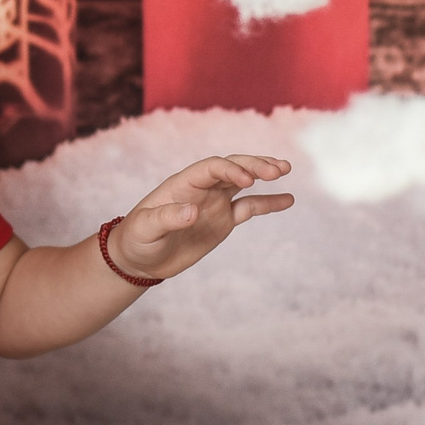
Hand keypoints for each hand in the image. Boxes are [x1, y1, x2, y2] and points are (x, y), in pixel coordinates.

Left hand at [107, 154, 292, 280]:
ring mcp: (214, 203)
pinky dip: (268, 203)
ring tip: (285, 168)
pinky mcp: (223, 221)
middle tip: (278, 169)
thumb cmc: (136, 240)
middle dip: (254, 165)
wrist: (138, 259)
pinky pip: (250, 208)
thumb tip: (193, 211)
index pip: (211, 168)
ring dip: (263, 173)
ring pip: (244, 182)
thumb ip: (167, 219)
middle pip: (232, 168)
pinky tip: (288, 199)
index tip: (248, 181)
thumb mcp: (145, 230)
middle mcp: (201, 189)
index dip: (231, 170)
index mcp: (182, 184)